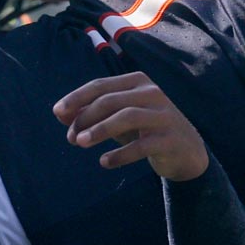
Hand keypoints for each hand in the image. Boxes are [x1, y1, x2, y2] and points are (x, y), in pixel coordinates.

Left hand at [52, 72, 208, 179]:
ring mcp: (163, 114)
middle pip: (110, 100)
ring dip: (99, 130)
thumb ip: (90, 114)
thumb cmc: (145, 130)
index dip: (77, 97)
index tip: (57, 111)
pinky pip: (142, 145)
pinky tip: (104, 162)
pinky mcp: (170, 138)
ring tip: (80, 143)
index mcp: (137, 82)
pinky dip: (120, 154)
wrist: (186, 152)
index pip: (100, 85)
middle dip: (85, 118)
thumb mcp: (116, 120)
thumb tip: (59, 113)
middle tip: (70, 138)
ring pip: (126, 117)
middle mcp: (152, 93)